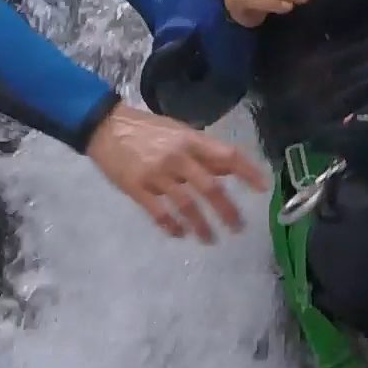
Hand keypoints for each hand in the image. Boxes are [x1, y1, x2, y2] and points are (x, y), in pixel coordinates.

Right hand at [86, 101, 269, 242]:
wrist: (105, 127)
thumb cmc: (147, 129)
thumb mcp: (179, 132)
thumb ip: (203, 152)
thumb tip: (230, 169)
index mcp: (191, 140)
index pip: (227, 156)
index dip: (247, 172)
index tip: (262, 188)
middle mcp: (177, 157)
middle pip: (210, 188)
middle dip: (227, 210)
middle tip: (238, 227)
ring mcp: (157, 174)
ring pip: (186, 205)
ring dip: (201, 225)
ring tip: (211, 240)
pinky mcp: (137, 188)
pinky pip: (159, 213)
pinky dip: (172, 226)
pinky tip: (180, 234)